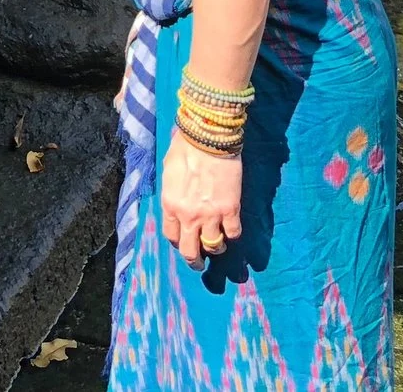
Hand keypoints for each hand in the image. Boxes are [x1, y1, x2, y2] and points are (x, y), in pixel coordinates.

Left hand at [160, 130, 242, 266]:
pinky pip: (233, 233)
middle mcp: (188, 216)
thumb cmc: (184, 148)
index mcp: (170, 205)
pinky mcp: (230, 210)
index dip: (177, 241)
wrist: (207, 138)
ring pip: (213, 246)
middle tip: (199, 264)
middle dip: (194, 261)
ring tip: (218, 246)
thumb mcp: (169, 171)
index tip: (182, 240)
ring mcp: (210, 215)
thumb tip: (177, 197)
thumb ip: (172, 191)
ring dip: (216, 248)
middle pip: (190, 250)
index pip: (171, 235)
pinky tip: (232, 229)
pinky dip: (233, 234)